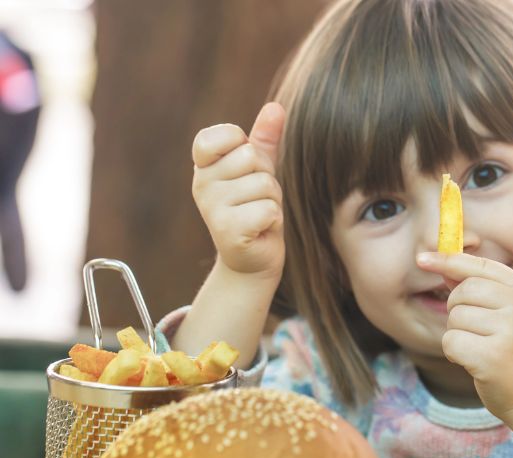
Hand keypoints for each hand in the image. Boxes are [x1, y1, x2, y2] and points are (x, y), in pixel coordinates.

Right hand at [191, 102, 285, 278]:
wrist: (252, 259)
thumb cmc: (254, 209)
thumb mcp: (258, 171)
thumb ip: (264, 139)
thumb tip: (276, 107)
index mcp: (204, 166)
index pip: (224, 135)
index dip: (245, 146)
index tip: (245, 169)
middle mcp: (202, 184)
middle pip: (252, 157)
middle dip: (267, 178)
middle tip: (257, 199)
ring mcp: (212, 208)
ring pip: (264, 184)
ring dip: (273, 200)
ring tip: (259, 215)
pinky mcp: (228, 231)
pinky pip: (268, 209)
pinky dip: (273, 220)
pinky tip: (261, 230)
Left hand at [417, 252, 512, 416]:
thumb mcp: (508, 315)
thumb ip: (480, 289)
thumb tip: (444, 267)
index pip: (482, 268)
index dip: (449, 260)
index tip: (421, 260)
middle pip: (464, 291)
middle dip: (457, 309)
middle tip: (474, 330)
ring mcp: (511, 332)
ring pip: (455, 317)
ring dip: (457, 333)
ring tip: (479, 348)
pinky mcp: (493, 358)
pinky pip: (451, 341)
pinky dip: (454, 353)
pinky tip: (473, 363)